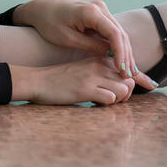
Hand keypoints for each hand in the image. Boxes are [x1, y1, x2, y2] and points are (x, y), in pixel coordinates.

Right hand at [11, 57, 137, 105]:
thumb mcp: (83, 70)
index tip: (118, 95)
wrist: (37, 81)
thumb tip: (121, 87)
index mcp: (99, 60)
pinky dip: (106, 106)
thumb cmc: (59, 80)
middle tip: (110, 101)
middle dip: (125, 95)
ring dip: (117, 101)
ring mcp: (93, 77)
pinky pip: (110, 99)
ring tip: (103, 103)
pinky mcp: (86, 89)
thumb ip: (100, 75)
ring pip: (124, 90)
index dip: (127, 85)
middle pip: (129, 81)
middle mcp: (99, 66)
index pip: (126, 70)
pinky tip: (94, 105)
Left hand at [14, 0, 156, 88]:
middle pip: (120, 34)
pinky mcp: (99, 15)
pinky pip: (112, 32)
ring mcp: (101, 10)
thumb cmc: (49, 24)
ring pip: (119, 33)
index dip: (121, 53)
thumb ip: (91, 46)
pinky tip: (121, 62)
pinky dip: (118, 47)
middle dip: (126, 55)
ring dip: (125, 52)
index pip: (114, 34)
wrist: (41, 9)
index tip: (123, 70)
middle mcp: (100, 8)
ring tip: (129, 72)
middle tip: (130, 75)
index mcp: (91, 12)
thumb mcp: (68, 39)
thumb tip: (111, 55)